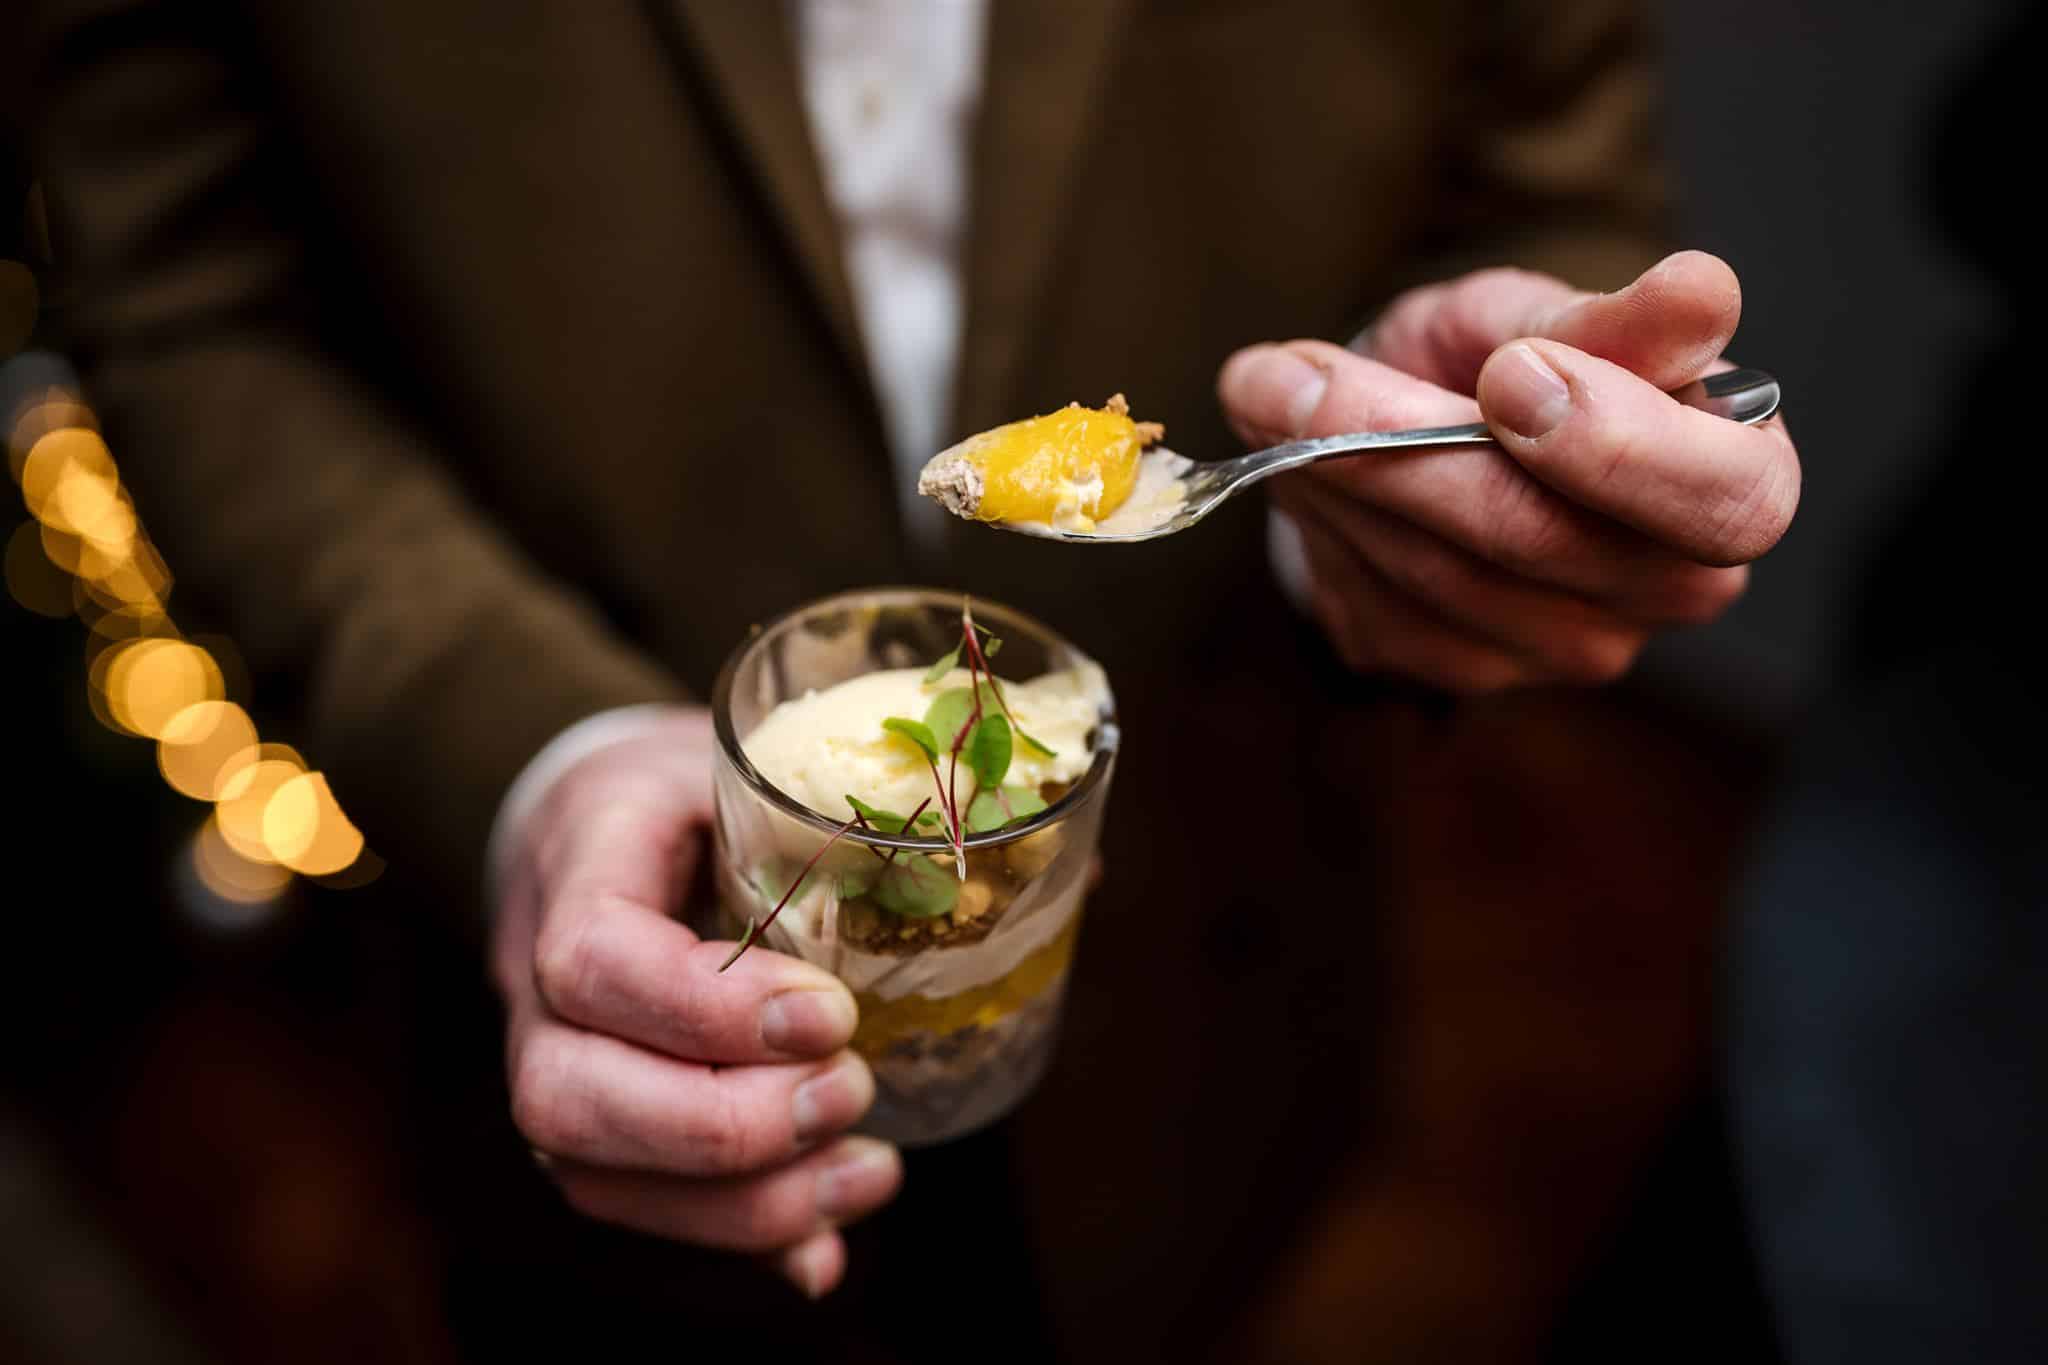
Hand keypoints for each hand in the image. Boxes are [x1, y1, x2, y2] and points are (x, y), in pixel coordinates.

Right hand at [490, 707, 900, 1296]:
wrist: (588, 816)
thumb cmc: (691, 782)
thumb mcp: (760, 759)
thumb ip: (876, 817)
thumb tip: (1079, 874)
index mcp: (583, 858)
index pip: (592, 956)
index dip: (706, 1008)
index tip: (829, 1012)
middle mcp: (531, 974)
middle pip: (566, 1096)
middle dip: (725, 1126)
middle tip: (852, 1091)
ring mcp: (550, 1053)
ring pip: (590, 1171)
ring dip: (742, 1201)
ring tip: (869, 1172)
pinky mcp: (590, 1115)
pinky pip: (632, 1202)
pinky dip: (737, 1236)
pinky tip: (826, 1244)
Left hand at [1217, 251, 1799, 691]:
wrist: (1412, 432)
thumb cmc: (1505, 361)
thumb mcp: (1545, 313)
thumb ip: (1611, 319)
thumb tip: (1701, 293)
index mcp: (1735, 482)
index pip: (1724, 501)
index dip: (1616, 445)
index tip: (1510, 370)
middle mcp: (1667, 588)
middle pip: (1545, 542)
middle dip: (1411, 447)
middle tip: (1313, 379)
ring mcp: (1568, 646)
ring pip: (1442, 571)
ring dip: (1337, 471)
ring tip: (1277, 391)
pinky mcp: (1470, 670)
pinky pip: (1382, 603)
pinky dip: (1323, 518)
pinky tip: (1294, 459)